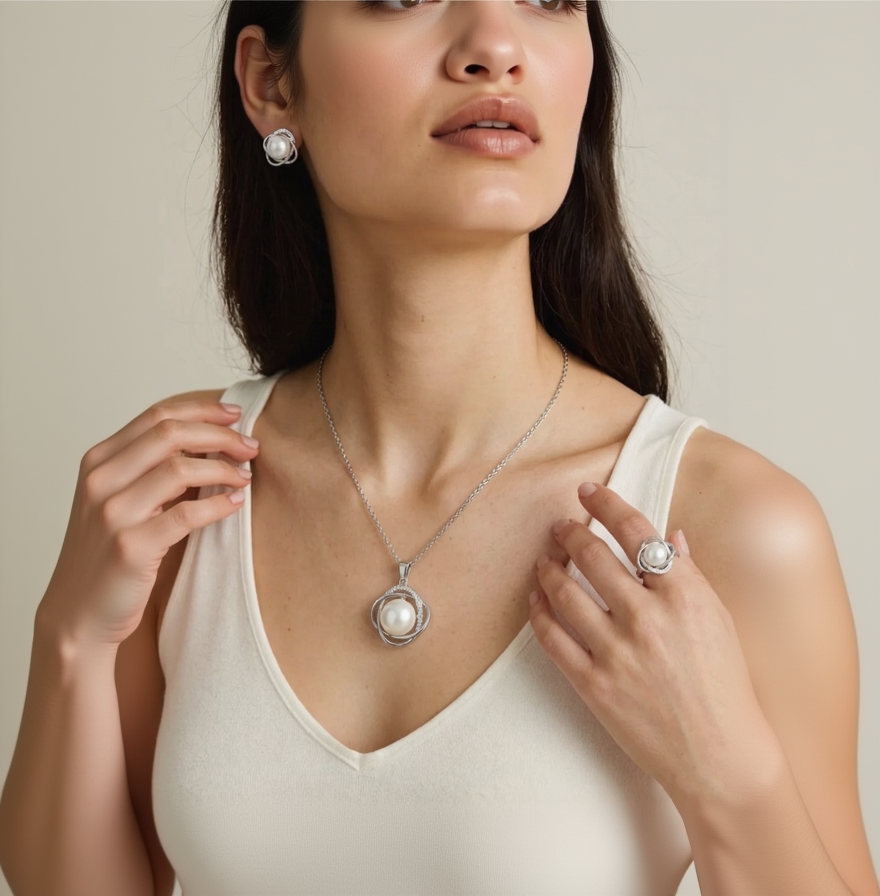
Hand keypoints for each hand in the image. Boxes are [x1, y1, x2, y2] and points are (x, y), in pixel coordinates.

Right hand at [37, 399, 259, 647]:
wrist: (78, 614)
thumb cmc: (108, 554)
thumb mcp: (121, 500)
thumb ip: (152, 469)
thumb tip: (212, 441)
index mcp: (99, 461)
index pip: (157, 415)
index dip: (203, 410)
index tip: (237, 415)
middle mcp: (101, 480)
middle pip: (170, 433)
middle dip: (220, 435)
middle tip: (250, 447)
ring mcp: (112, 513)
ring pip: (180, 468)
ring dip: (224, 469)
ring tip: (245, 477)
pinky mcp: (130, 547)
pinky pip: (187, 514)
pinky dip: (218, 505)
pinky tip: (235, 504)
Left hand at [529, 481, 782, 811]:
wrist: (720, 756)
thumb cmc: (725, 686)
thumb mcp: (718, 620)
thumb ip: (689, 574)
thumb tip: (668, 535)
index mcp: (684, 595)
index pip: (636, 532)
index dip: (605, 505)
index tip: (587, 491)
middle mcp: (648, 618)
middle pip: (592, 557)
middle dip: (570, 532)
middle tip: (560, 525)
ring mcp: (617, 652)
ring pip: (565, 592)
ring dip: (548, 567)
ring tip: (544, 557)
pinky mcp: (594, 684)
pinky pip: (552, 637)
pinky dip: (539, 611)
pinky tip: (536, 597)